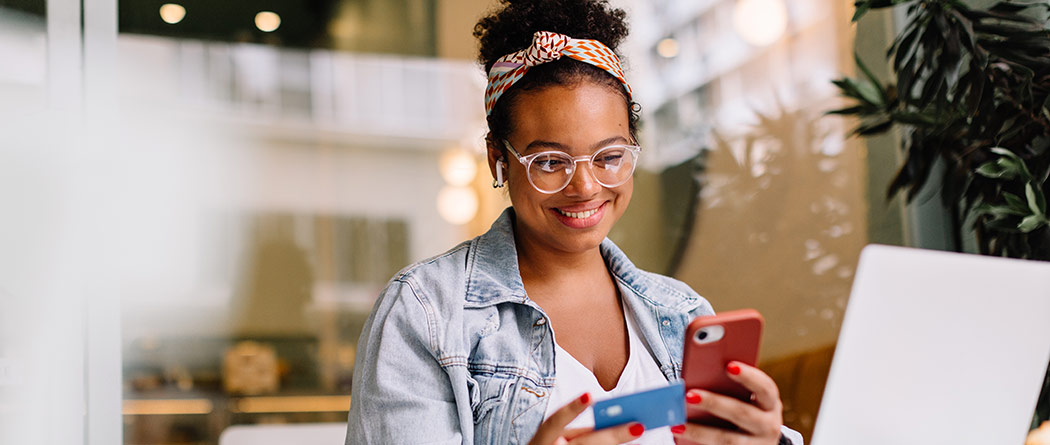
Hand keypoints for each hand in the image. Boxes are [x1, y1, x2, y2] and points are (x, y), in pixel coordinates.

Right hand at [529, 392, 645, 444]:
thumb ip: (577, 431)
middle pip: (585, 443)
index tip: (589, 396)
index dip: (571, 409)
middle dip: (612, 436)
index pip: (555, 421)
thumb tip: (611, 422)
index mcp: (543, 438)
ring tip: (638, 435)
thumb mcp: (555, 438)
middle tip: (639, 427)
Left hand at [672, 361, 783, 444]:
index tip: (728, 365)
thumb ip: (731, 387)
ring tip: (677, 424)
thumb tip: (699, 374)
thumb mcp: (748, 399)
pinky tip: (681, 436)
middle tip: (688, 395)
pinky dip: (698, 443)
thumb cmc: (746, 410)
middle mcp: (768, 425)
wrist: (759, 443)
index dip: (748, 376)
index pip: (764, 387)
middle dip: (714, 403)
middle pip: (741, 413)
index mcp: (770, 403)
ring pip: (726, 439)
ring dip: (700, 431)